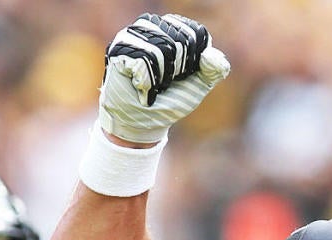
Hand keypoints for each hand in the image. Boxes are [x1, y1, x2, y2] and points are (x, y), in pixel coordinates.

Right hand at [98, 13, 230, 143]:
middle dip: (179, 70)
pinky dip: (147, 81)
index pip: (195, 34)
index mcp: (174, 30)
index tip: (184, 75)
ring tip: (154, 85)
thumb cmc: (172, 99)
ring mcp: (132, 36)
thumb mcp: (200, 85)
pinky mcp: (118, 49)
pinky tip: (141, 87)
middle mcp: (152, 26)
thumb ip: (214, 70)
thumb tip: (211, 55)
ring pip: (160, 48)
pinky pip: (142, 59)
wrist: (146, 121)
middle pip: (179, 40)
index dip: (194, 60)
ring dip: (162, 77)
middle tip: (167, 82)